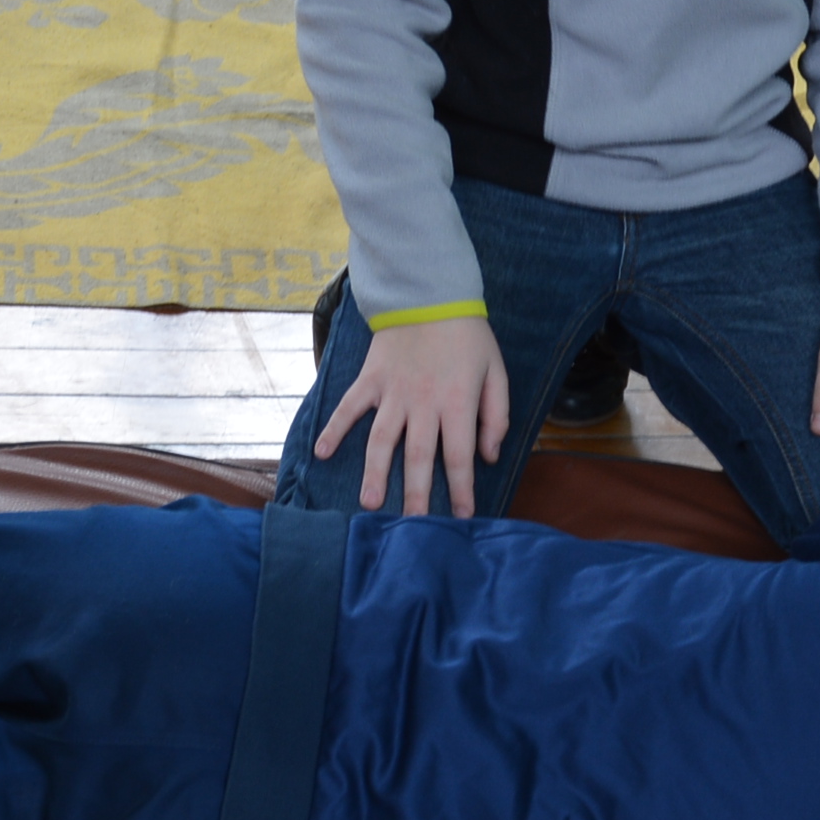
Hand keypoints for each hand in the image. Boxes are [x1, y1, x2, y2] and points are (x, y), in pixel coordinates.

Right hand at [317, 314, 509, 517]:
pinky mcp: (370, 379)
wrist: (430, 293)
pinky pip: (349, 407)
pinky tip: (322, 453)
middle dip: (416, 494)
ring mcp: (392, 392)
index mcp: (457, 402)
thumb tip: (489, 455)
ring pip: (382, 439)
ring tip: (370, 503)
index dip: (461, 488)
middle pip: (418, 456)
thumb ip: (496, 415)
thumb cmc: (468, 337)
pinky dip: (335, 429)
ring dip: (375, 473)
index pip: (459, 455)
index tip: (462, 517)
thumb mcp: (496, 372)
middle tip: (412, 526)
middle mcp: (422, 402)